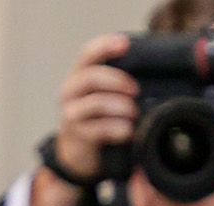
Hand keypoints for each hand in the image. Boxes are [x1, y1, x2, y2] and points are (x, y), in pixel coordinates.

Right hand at [38, 31, 138, 191]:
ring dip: (120, 106)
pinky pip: (99, 129)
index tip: (125, 44)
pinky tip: (128, 130)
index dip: (105, 46)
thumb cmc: (95, 120)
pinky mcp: (77, 134)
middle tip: (136, 90)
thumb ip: (112, 84)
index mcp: (77, 76)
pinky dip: (117, 128)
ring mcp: (71, 113)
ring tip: (134, 112)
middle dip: (117, 80)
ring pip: (96, 103)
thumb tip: (144, 73)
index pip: (87, 53)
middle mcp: (69, 91)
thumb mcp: (100, 97)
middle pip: (91, 77)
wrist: (77, 154)